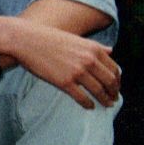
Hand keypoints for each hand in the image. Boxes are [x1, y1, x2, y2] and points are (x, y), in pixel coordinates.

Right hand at [5, 25, 121, 108]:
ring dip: (105, 100)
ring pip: (98, 91)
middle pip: (109, 81)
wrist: (26, 40)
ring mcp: (77, 72)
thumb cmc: (48, 38)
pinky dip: (88, 104)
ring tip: (106, 104)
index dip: (117, 80)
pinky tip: (90, 106)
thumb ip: (95, 46)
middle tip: (113, 98)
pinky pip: (82, 97)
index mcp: (94, 49)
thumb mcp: (76, 38)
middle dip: (114, 92)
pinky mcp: (64, 82)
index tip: (115, 86)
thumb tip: (110, 51)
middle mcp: (89, 60)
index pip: (114, 68)